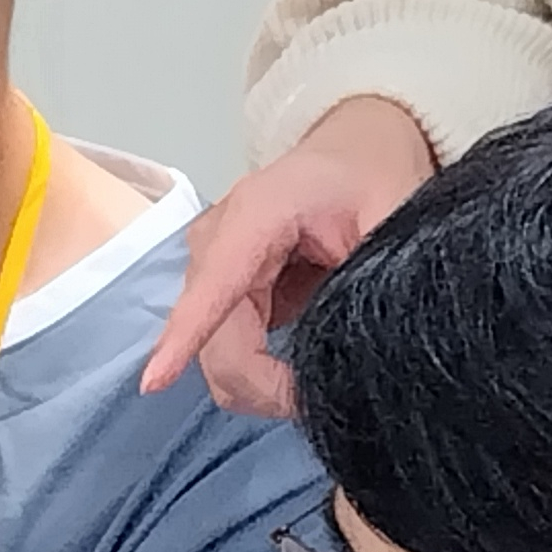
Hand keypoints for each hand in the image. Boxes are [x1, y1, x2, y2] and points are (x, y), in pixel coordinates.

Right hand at [140, 99, 432, 416]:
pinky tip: (298, 367)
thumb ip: (384, 272)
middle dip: (262, 385)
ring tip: (319, 380)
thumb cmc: (370, 171)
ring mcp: (212, 268)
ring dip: (262, 383)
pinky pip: (226, 351)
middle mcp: (218, 240)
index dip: (185, 334)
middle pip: (213, 338)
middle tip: (326, 400)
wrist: (353, 151)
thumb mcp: (396, 212)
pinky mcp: (220, 292)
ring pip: (217, 355)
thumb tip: (376, 345)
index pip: (213, 281)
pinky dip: (260, 374)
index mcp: (259, 212)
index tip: (154, 381)